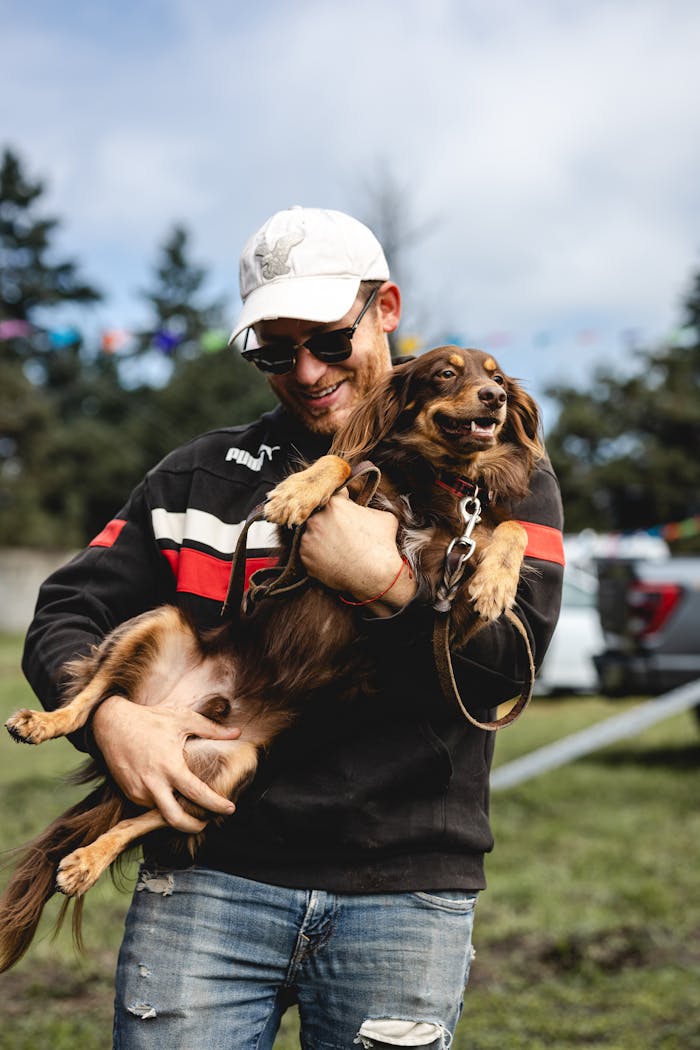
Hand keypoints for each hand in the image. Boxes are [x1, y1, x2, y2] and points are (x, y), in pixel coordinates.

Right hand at [91, 696, 239, 831]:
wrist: (111, 723)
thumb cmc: (150, 719)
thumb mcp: (183, 718)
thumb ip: (211, 729)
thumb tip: (237, 733)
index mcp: (169, 766)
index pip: (197, 793)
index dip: (215, 804)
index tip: (230, 809)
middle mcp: (153, 783)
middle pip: (174, 819)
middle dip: (193, 827)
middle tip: (206, 823)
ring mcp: (138, 790)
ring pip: (161, 812)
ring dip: (176, 814)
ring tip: (190, 807)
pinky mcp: (128, 792)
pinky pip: (148, 805)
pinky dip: (162, 804)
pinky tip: (170, 796)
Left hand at [299, 490, 416, 614]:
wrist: (375, 576)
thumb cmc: (382, 546)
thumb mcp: (383, 516)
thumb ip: (367, 507)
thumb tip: (363, 508)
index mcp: (334, 504)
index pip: (334, 495)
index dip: (342, 501)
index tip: (345, 508)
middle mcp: (316, 519)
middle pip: (319, 514)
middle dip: (329, 521)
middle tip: (342, 533)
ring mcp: (308, 539)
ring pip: (312, 533)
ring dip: (321, 538)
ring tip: (337, 548)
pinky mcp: (304, 558)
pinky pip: (308, 552)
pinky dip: (317, 555)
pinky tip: (332, 559)